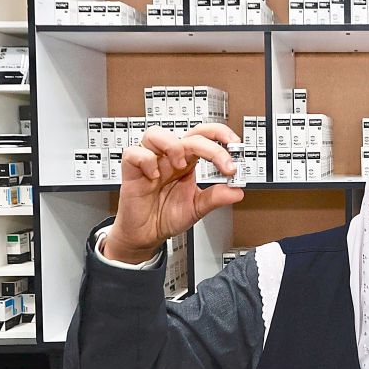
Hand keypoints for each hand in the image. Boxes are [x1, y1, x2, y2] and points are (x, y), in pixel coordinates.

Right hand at [103, 123, 243, 263]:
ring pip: (156, 134)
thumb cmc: (166, 216)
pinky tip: (154, 176)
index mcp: (187, 162)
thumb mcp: (197, 208)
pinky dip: (146, 160)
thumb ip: (216, 198)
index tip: (235, 144)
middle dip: (209, 145)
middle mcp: (169, 158)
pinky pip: (134, 153)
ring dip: (172, 145)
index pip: (203, 137)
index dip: (219, 134)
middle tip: (223, 162)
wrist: (146, 235)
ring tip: (180, 165)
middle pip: (188, 135)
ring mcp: (151, 163)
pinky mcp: (132, 172)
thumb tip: (237, 191)